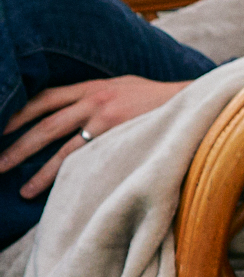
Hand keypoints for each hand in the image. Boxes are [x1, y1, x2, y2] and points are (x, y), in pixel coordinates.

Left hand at [0, 76, 191, 197]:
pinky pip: (87, 159)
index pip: (45, 98)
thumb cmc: (159, 99)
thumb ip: (99, 95)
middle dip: (17, 146)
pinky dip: (68, 176)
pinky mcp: (120, 137)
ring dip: (38, 172)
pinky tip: (57, 190)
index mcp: (94, 86)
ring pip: (62, 148)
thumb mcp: (125, 85)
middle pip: (45, 124)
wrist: (194, 101)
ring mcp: (107, 119)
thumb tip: (74, 109)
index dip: (19, 113)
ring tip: (22, 191)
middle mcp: (95, 99)